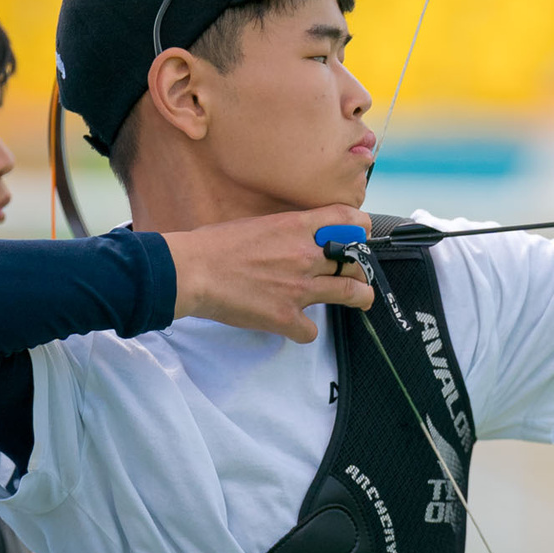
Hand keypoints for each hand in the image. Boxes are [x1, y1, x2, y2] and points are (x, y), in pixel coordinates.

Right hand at [163, 207, 376, 341]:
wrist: (192, 271)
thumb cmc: (215, 246)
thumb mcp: (258, 223)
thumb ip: (285, 231)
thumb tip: (295, 238)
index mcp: (297, 227)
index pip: (350, 221)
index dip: (361, 230)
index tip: (360, 237)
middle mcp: (306, 256)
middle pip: (356, 261)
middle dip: (361, 268)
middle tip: (357, 274)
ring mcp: (299, 288)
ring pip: (351, 293)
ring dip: (360, 297)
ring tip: (361, 300)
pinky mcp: (286, 317)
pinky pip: (312, 331)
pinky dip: (305, 330)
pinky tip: (295, 326)